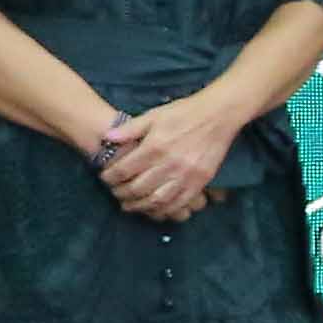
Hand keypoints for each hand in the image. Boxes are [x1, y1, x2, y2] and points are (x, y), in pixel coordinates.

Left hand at [96, 95, 237, 223]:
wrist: (217, 115)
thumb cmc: (183, 112)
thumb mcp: (154, 115)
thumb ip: (130, 129)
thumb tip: (107, 138)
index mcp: (155, 146)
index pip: (124, 169)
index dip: (110, 176)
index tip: (105, 177)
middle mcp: (169, 164)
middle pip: (138, 188)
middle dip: (122, 193)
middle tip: (115, 193)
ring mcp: (185, 175)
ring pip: (157, 200)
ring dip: (140, 206)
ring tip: (130, 205)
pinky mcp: (199, 182)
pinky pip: (179, 203)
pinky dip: (164, 210)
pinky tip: (155, 209)